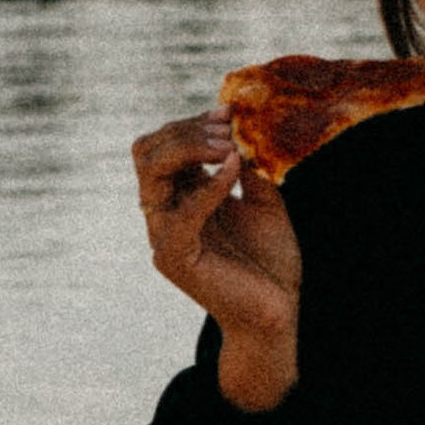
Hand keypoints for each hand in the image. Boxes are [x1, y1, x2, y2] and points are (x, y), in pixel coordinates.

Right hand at [131, 108, 303, 408]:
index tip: (229, 110)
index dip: (191, 124)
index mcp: (180, 197)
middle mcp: (164, 214)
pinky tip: (235, 170)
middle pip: (147, 153)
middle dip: (186, 131)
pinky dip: (209, 184)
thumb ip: (249, 166)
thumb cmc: (269, 261)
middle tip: (226, 126)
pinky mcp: (176, 257)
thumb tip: (243, 127)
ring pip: (151, 174)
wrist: (278, 313)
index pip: (162, 146)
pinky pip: (181, 211)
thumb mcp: (264, 200)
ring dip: (190, 149)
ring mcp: (164, 235)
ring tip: (228, 144)